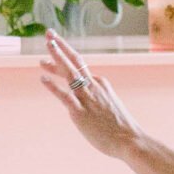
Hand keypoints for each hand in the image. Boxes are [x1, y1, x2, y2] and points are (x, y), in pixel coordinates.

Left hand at [40, 32, 143, 159]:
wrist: (131, 141)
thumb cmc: (121, 129)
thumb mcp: (109, 108)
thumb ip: (98, 102)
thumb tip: (90, 104)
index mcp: (100, 84)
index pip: (79, 65)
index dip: (64, 55)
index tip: (54, 47)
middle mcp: (93, 86)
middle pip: (75, 61)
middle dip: (60, 46)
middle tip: (48, 33)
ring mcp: (87, 98)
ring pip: (70, 72)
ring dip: (57, 58)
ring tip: (46, 44)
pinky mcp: (80, 112)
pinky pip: (64, 96)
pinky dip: (53, 86)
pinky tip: (43, 78)